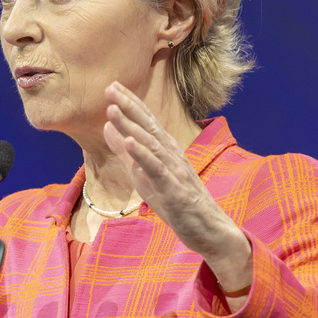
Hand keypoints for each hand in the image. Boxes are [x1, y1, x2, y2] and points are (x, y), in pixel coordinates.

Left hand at [102, 82, 252, 302]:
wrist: (209, 231)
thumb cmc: (176, 202)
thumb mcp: (143, 175)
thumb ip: (126, 152)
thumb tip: (107, 127)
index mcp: (165, 151)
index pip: (146, 122)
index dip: (129, 104)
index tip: (111, 86)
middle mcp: (172, 155)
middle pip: (149, 127)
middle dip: (129, 106)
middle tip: (110, 87)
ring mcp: (175, 171)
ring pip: (152, 144)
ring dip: (132, 126)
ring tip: (113, 109)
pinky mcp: (176, 189)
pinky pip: (158, 169)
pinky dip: (143, 155)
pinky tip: (130, 142)